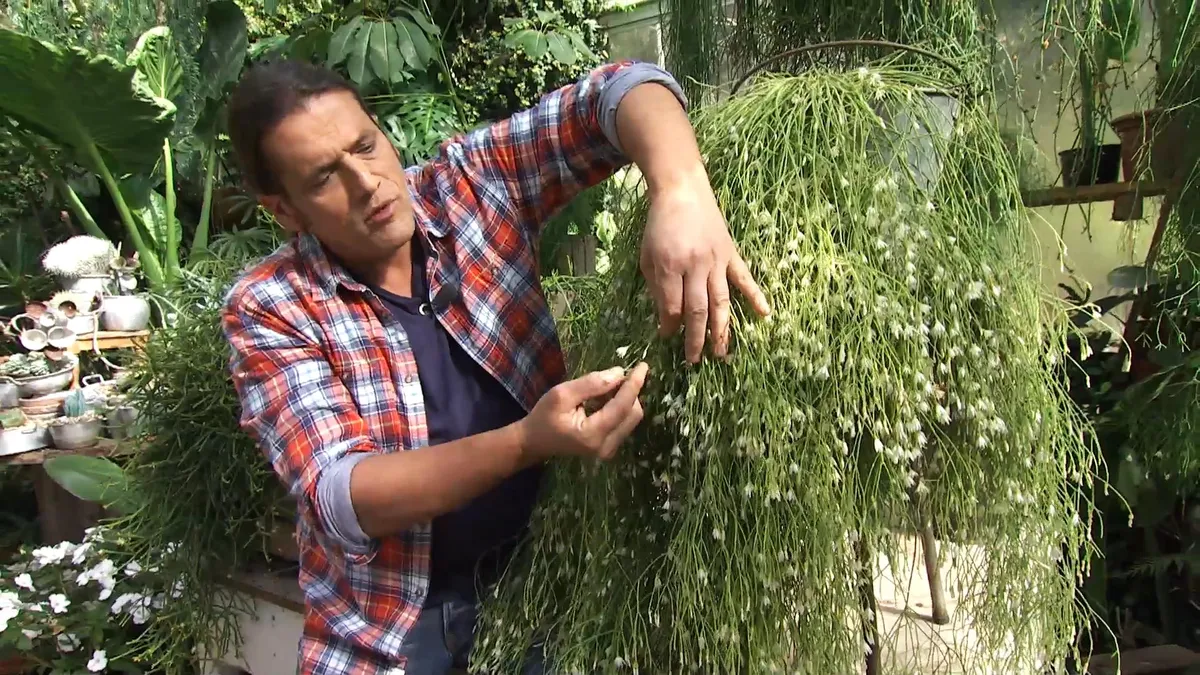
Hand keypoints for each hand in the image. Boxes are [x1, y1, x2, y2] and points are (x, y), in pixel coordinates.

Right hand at [516, 363, 649, 463]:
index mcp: (593, 435)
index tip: (643, 365)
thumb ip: (591, 384)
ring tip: (605, 389)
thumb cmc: (544, 416)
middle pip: (633, 414)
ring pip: (631, 419)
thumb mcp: (562, 394)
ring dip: (625, 400)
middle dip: (630, 392)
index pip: (623, 406)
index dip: (634, 384)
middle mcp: (605, 447)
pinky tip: (604, 400)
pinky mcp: (608, 449)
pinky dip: (620, 408)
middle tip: (615, 376)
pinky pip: (624, 424)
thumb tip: (619, 373)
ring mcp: (608, 451)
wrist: (534, 442)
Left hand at [640, 179, 770, 363]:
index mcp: (670, 265)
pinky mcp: (731, 254)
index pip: (672, 306)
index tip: (666, 337)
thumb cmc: (659, 226)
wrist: (682, 191)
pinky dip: (756, 297)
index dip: (669, 326)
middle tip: (693, 360)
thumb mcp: (647, 256)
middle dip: (695, 339)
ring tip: (720, 353)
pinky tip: (764, 315)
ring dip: (721, 329)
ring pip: (721, 301)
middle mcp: (695, 266)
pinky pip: (745, 278)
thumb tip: (666, 318)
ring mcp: (716, 260)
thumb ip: (656, 287)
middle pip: (698, 310)